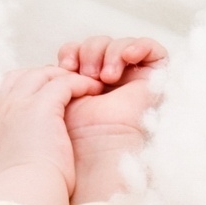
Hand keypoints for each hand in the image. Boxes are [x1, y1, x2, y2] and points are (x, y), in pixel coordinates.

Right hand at [0, 65, 104, 192]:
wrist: (25, 193)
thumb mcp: (4, 161)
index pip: (6, 87)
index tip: (46, 95)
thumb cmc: (21, 187)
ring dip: (66, 76)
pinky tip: (94, 89)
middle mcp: (0, 105)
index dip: (28, 86)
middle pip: (25, 75)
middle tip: (71, 86)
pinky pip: (64, 82)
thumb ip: (8, 143)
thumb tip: (19, 144)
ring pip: (45, 73)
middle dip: (48, 76)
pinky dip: (80, 83)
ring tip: (86, 85)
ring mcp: (18, 102)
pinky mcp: (41, 105)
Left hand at [57, 36, 166, 202]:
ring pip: (121, 46)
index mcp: (83, 90)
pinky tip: (128, 57)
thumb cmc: (68, 138)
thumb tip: (52, 63)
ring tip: (106, 77)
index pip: (79, 53)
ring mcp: (133, 84)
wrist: (89, 159)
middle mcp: (108, 87)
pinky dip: (140, 46)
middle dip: (89, 52)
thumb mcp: (50, 99)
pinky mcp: (155, 83)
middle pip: (99, 46)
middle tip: (86, 74)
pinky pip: (153, 50)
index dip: (71, 52)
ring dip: (110, 53)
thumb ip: (52, 77)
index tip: (62, 67)